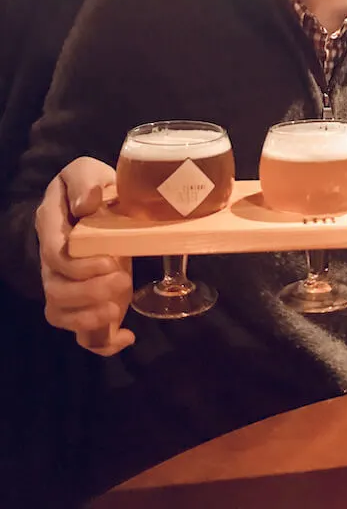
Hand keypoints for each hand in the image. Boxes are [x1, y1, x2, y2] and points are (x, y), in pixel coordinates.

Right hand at [36, 157, 133, 355]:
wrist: (95, 206)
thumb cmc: (91, 188)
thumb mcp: (86, 171)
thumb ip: (85, 180)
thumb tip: (88, 203)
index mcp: (52, 228)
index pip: (53, 254)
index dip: (79, 265)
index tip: (111, 260)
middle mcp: (52, 262)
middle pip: (56, 290)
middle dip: (89, 292)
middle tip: (122, 279)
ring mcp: (66, 286)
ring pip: (61, 314)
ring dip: (89, 318)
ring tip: (117, 308)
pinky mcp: (84, 304)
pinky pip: (82, 335)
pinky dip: (103, 343)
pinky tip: (126, 337)